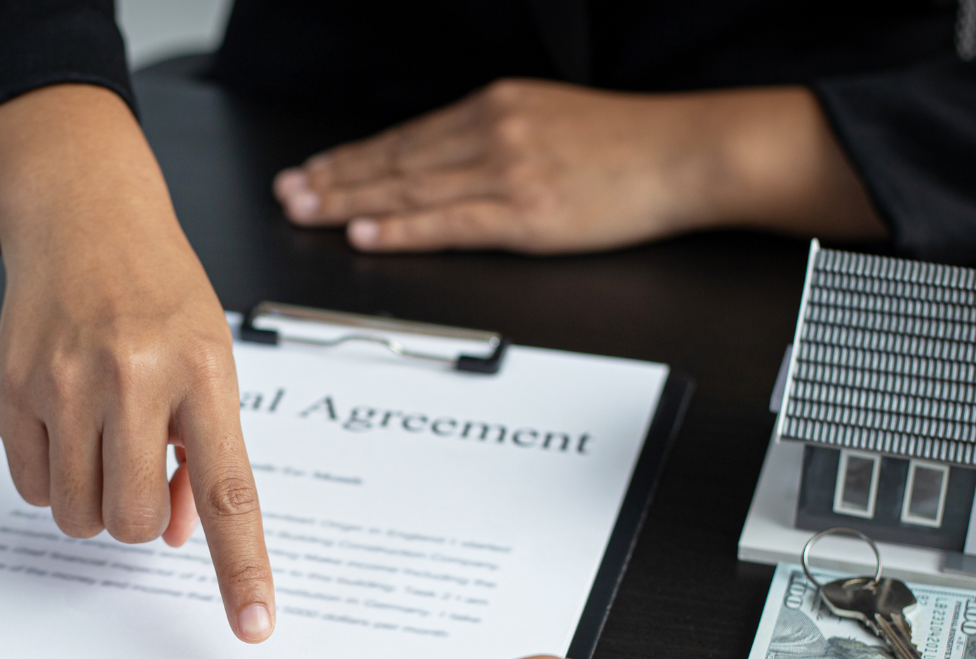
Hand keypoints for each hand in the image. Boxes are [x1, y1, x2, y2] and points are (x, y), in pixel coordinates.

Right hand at [0, 84, 275, 642]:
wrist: (83, 215)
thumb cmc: (157, 290)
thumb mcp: (209, 358)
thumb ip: (204, 447)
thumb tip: (179, 531)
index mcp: (201, 372)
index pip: (228, 493)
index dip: (241, 568)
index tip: (253, 626)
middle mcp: (133, 377)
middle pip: (132, 521)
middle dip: (137, 517)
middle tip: (140, 471)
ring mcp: (64, 384)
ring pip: (77, 516)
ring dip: (93, 503)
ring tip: (103, 444)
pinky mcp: (12, 388)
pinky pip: (33, 487)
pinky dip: (53, 479)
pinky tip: (65, 427)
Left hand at [274, 79, 885, 254]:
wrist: (686, 154)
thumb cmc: (627, 147)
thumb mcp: (549, 120)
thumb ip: (494, 138)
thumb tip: (444, 163)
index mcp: (497, 107)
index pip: (407, 137)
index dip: (352, 157)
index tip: (313, 170)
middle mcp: (493, 132)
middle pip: (396, 161)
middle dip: (334, 179)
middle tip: (288, 195)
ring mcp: (507, 172)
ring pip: (409, 190)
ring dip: (350, 204)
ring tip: (308, 214)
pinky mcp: (525, 213)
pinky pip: (448, 225)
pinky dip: (400, 230)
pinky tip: (366, 234)